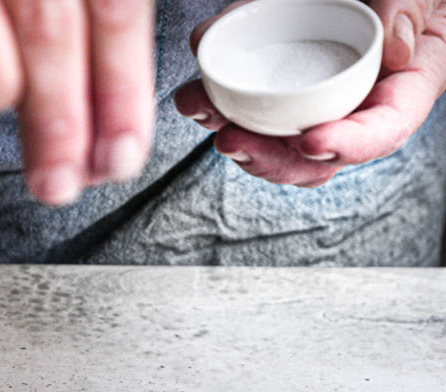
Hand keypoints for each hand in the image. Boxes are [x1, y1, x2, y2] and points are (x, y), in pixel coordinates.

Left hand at [174, 0, 445, 186]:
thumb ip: (412, 10)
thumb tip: (396, 48)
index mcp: (400, 93)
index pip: (380, 133)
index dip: (346, 146)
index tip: (310, 142)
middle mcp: (354, 109)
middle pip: (314, 159)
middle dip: (269, 158)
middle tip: (231, 140)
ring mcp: (315, 104)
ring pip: (275, 143)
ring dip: (234, 136)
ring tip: (199, 110)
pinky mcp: (283, 87)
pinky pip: (251, 109)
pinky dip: (220, 103)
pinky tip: (197, 94)